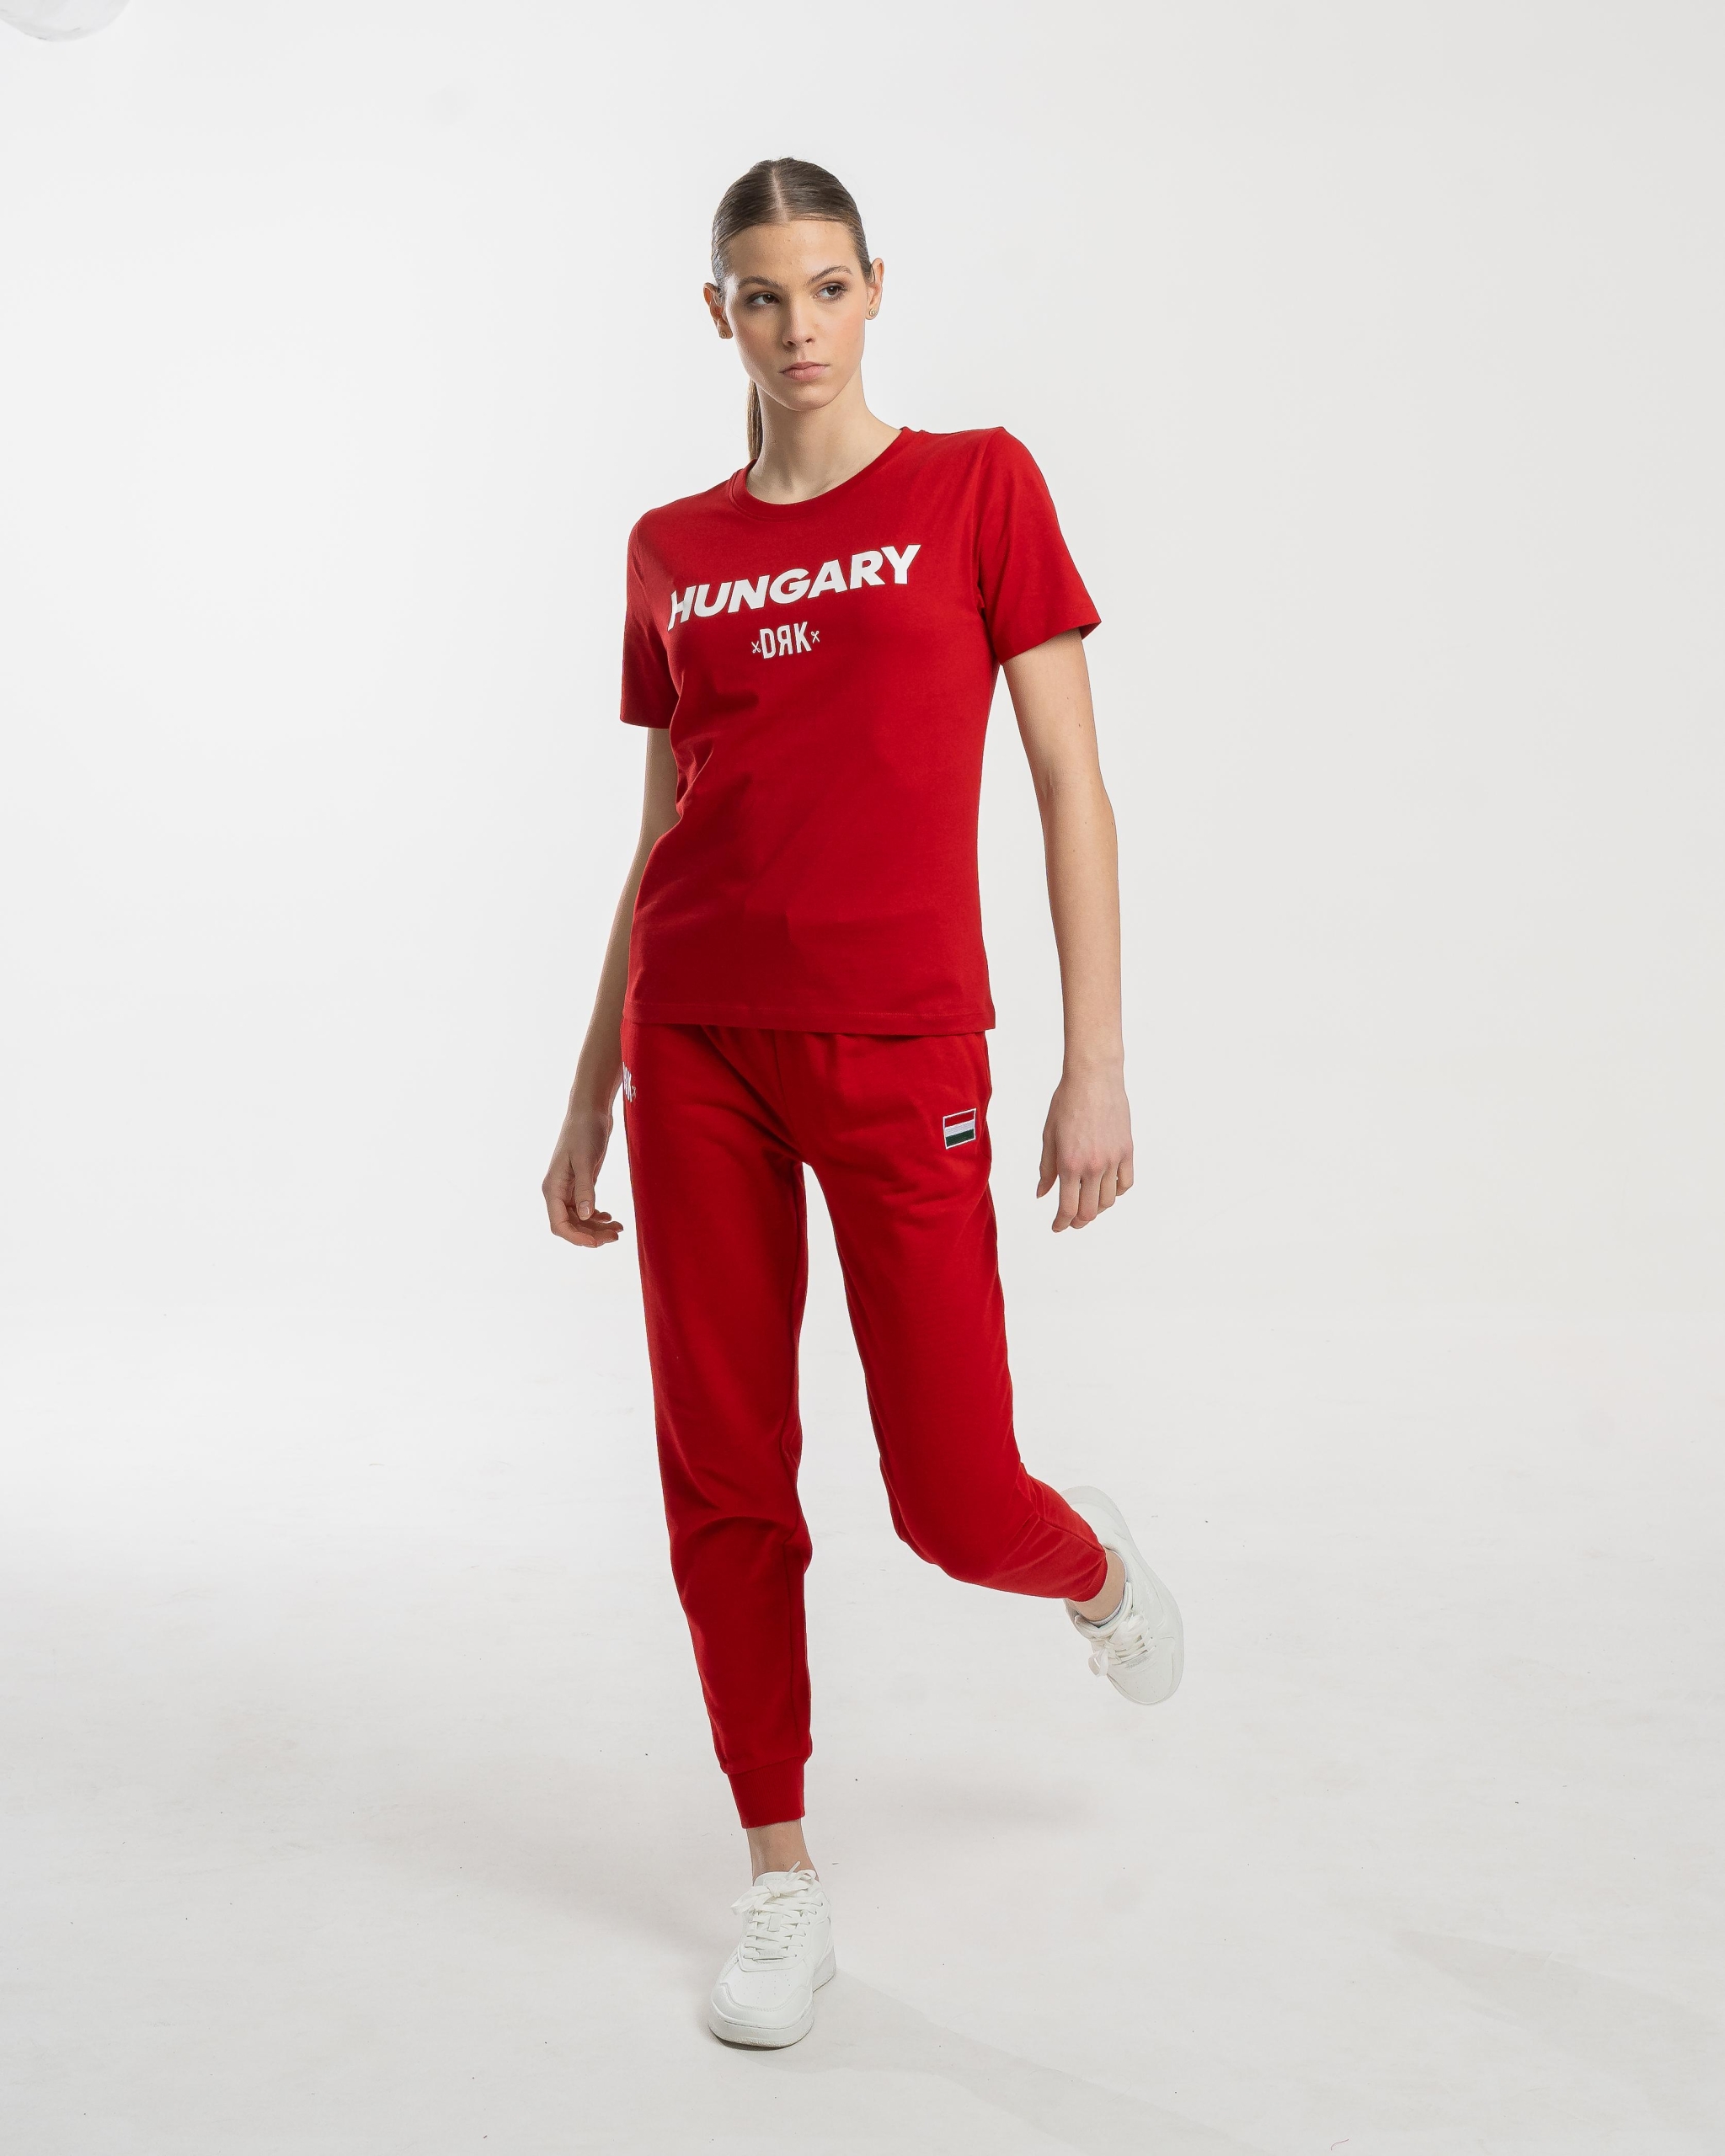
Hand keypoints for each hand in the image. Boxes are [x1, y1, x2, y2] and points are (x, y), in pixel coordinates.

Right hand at [543, 1105, 624, 1247]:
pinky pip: (585, 1209)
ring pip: (579, 1219)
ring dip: (597, 1227)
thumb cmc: (584, 1132)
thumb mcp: (585, 1160)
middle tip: (616, 1236)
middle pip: (571, 1225)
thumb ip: (585, 1189)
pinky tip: (610, 1217)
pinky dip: (597, 1217)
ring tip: (619, 1229)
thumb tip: (584, 1215)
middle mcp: (558, 1191)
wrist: (591, 1112)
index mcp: (552, 1188)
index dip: (577, 1237)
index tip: (598, 1243)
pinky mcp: (581, 1184)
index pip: (559, 1224)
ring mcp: (569, 1188)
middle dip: (592, 1234)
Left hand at [1037, 1065, 1132, 1231]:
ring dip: (1097, 1209)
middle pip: (1089, 1211)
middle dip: (1078, 1221)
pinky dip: (1116, 1192)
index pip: (1067, 1208)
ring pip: (1108, 1200)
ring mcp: (1113, 1160)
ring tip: (1088, 1205)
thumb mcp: (1049, 1137)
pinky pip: (1125, 1183)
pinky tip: (1107, 1189)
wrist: (1093, 1079)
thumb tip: (1042, 1194)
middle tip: (1071, 1221)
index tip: (1057, 1227)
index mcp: (1069, 1164)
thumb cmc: (1066, 1103)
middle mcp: (1093, 1166)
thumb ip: (1046, 1169)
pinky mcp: (1127, 1150)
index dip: (1061, 1223)